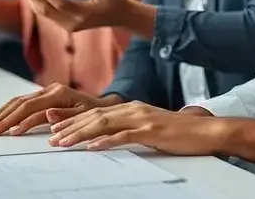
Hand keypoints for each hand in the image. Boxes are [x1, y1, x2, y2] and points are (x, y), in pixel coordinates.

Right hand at [0, 83, 118, 136]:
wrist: (101, 105)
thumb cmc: (94, 113)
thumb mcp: (84, 116)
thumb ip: (66, 116)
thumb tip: (47, 115)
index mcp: (58, 93)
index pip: (30, 107)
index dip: (16, 119)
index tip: (6, 132)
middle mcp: (49, 89)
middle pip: (19, 103)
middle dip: (2, 117)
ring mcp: (45, 91)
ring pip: (17, 101)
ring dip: (1, 113)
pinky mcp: (42, 96)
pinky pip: (21, 102)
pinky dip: (8, 110)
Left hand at [23, 0, 126, 32]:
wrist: (119, 16)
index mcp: (86, 14)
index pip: (64, 5)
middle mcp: (76, 23)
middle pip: (50, 11)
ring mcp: (70, 26)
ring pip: (47, 15)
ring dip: (34, 2)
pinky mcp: (67, 25)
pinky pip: (49, 15)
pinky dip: (39, 6)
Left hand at [48, 101, 219, 155]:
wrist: (204, 130)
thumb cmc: (177, 132)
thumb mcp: (148, 126)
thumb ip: (127, 128)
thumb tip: (105, 137)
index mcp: (129, 107)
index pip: (94, 112)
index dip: (73, 120)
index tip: (54, 129)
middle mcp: (132, 109)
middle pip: (93, 116)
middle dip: (69, 127)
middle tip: (51, 138)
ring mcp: (141, 119)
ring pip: (103, 124)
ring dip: (80, 134)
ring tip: (63, 142)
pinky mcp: (150, 131)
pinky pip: (124, 136)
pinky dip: (106, 141)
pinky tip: (93, 147)